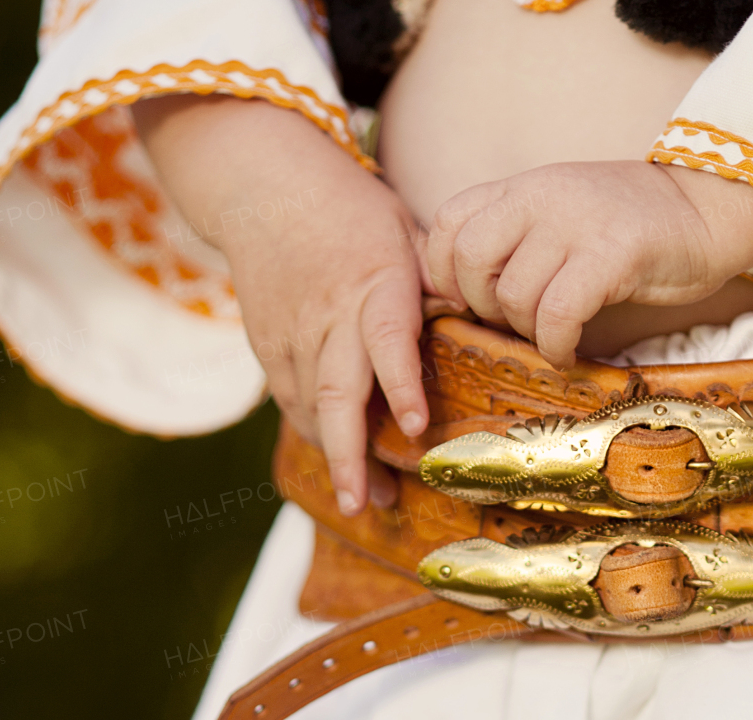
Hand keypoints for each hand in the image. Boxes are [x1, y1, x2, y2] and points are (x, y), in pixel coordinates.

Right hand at [135, 95, 434, 514]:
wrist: (261, 185)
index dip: (401, 385)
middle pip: (337, 393)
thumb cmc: (349, 210)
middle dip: (351, 454)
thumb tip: (491, 315)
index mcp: (373, 285)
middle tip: (368, 502)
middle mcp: (330, 317)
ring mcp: (293, 335)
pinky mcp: (268, 346)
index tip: (417, 428)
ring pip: (312, 408)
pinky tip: (340, 461)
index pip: (387, 340)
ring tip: (366, 499)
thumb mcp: (404, 231)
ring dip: (337, 458)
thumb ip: (440, 280)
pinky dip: (315, 434)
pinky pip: (292, 401)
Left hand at [426, 160, 752, 368]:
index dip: (445, 273)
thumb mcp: (560, 213)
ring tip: (552, 336)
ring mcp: (576, 224)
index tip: (472, 302)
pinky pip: (558, 314)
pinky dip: (557, 346)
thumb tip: (463, 292)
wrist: (705, 209)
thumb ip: (513, 235)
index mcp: (522, 187)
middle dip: (482, 307)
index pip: (447, 223)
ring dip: (526, 332)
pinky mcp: (612, 255)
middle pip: (469, 261)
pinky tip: (570, 352)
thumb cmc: (629, 227)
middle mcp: (541, 196)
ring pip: (514, 295)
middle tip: (514, 323)